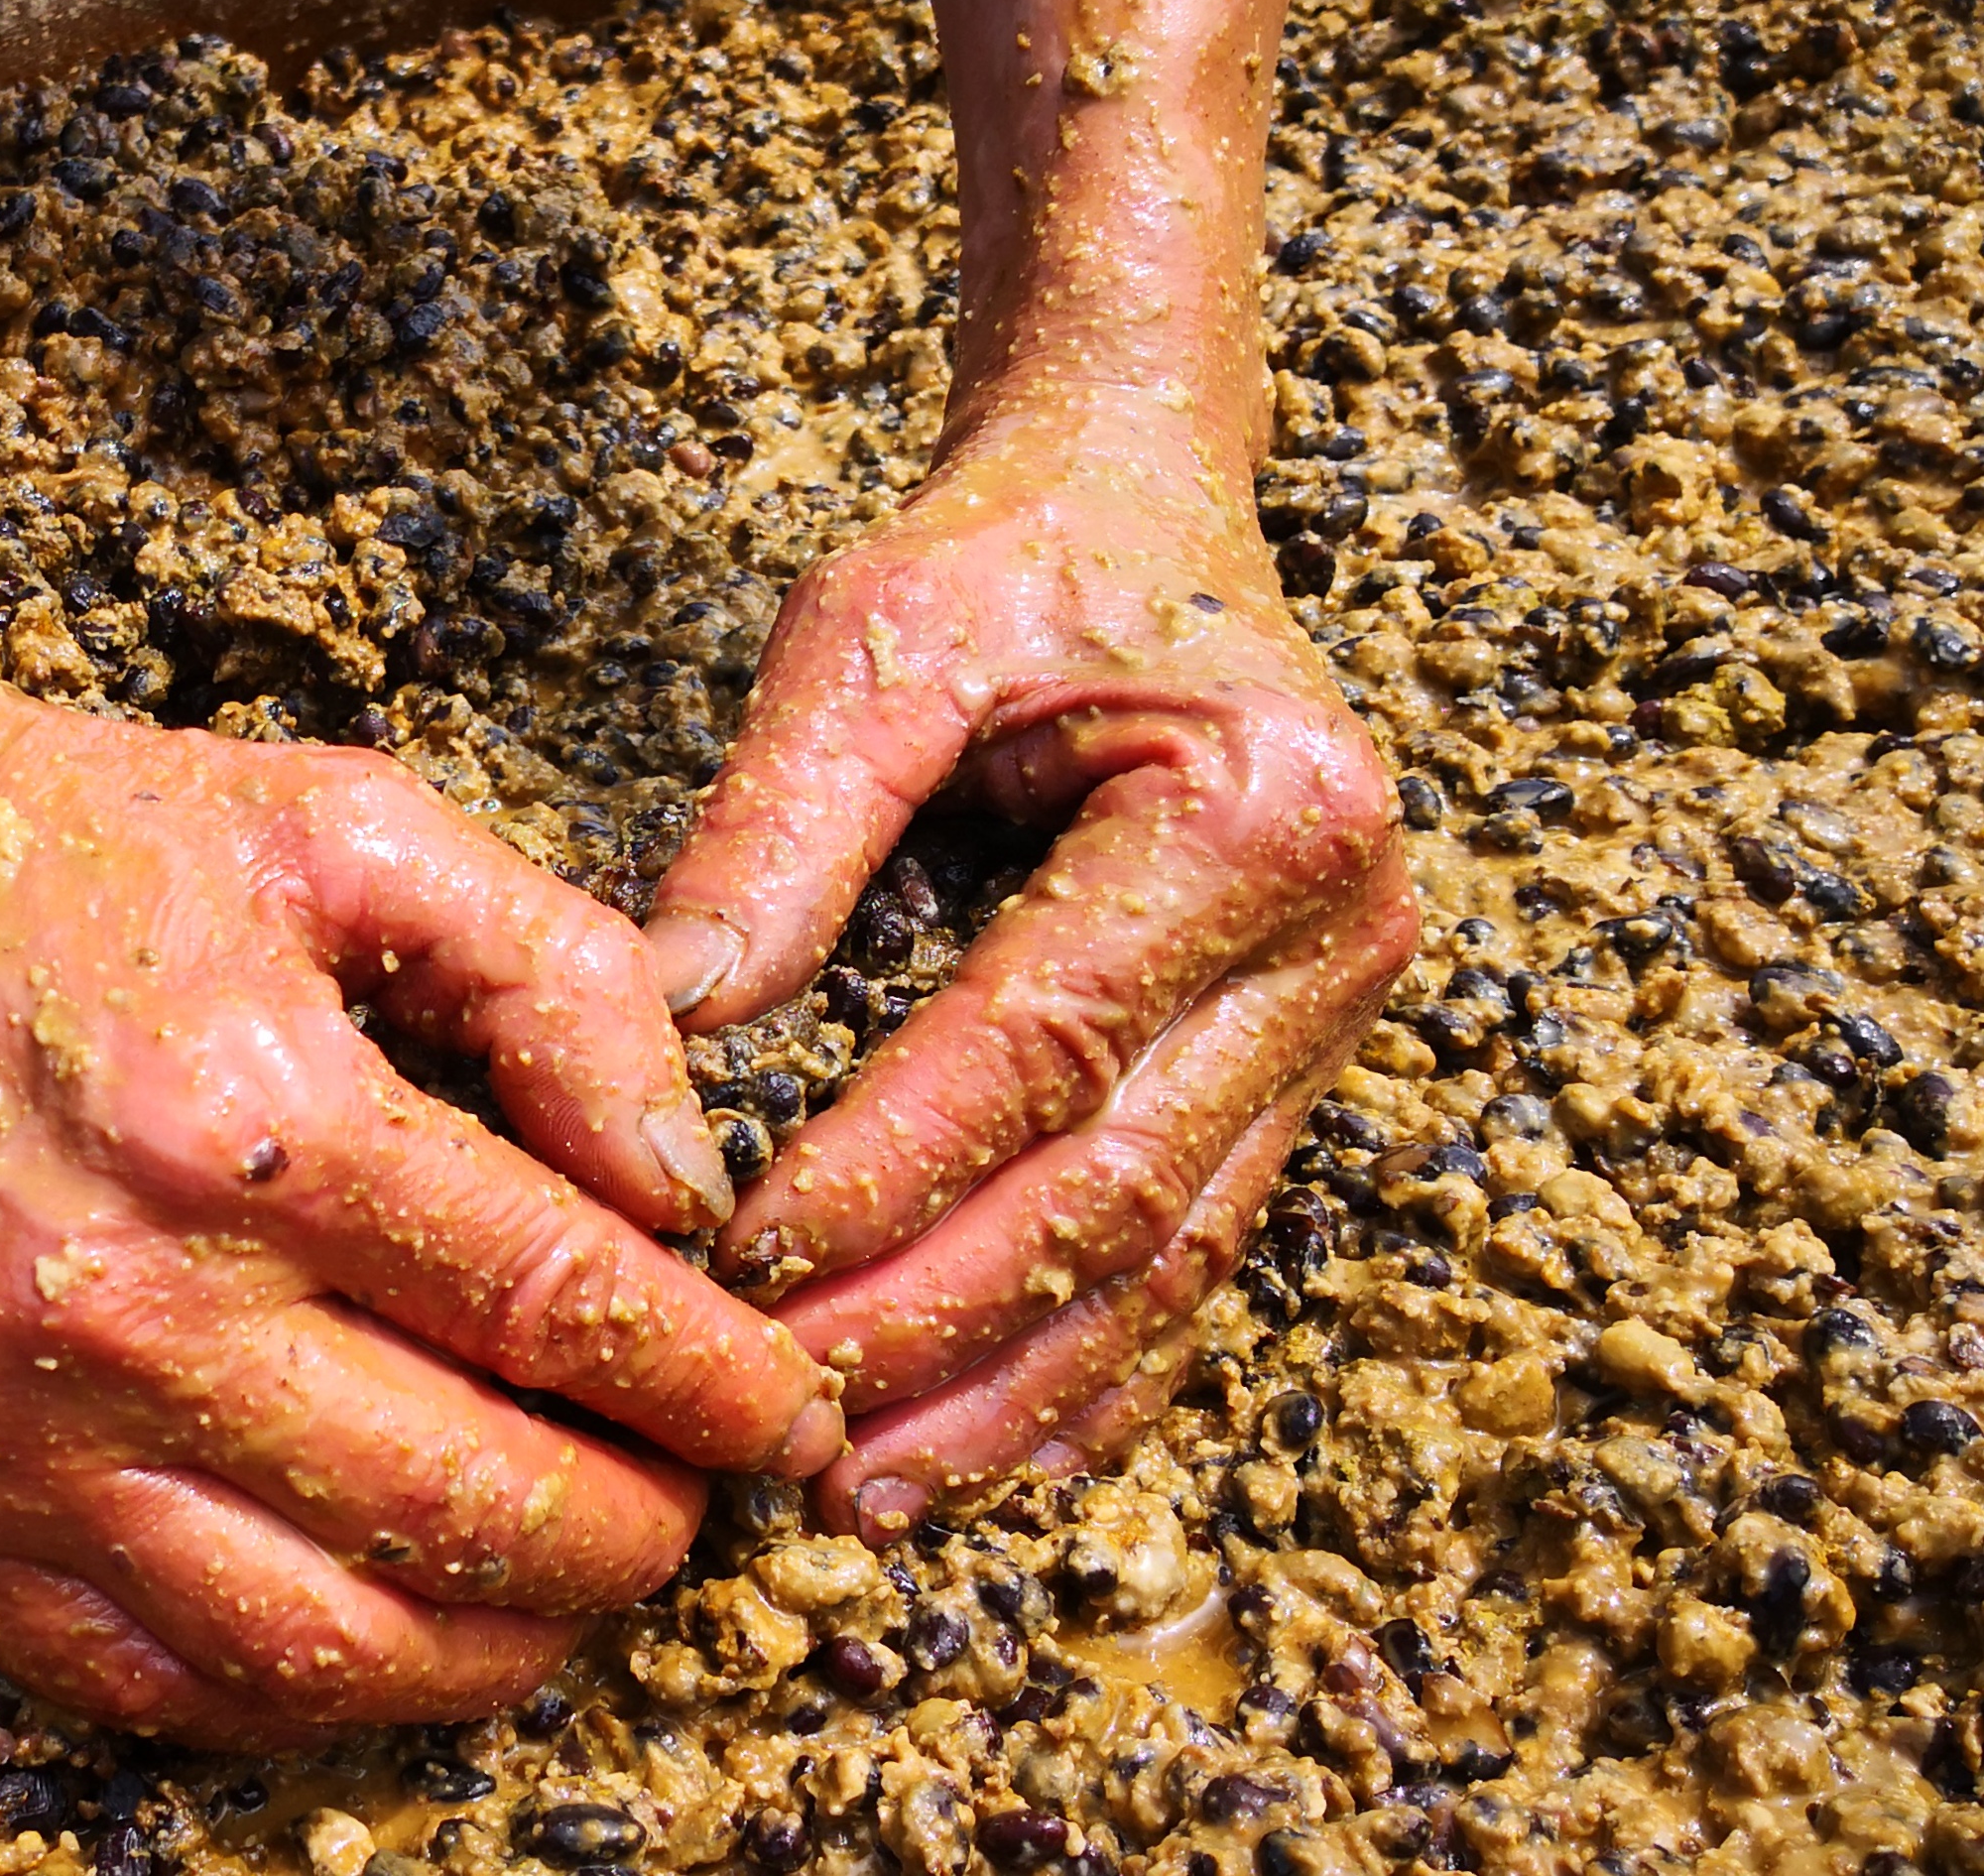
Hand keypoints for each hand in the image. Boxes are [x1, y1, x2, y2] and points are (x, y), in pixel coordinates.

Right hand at [0, 628, 834, 1745]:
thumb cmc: (85, 843)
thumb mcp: (353, 828)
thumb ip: (560, 982)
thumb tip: (690, 1185)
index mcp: (253, 1118)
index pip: (560, 1308)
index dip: (712, 1386)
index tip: (782, 1412)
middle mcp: (122, 1302)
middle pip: (463, 1508)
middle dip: (634, 1535)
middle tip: (689, 1506)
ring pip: (317, 1643)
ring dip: (494, 1646)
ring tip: (564, 1588)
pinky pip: (136, 1677)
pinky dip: (293, 1689)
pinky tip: (380, 1626)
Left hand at [643, 388, 1417, 1538]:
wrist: (1143, 509)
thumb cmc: (1006, 564)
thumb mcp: (874, 638)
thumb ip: (777, 828)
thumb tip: (665, 1025)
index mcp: (1259, 811)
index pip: (1046, 1049)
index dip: (890, 1177)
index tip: (738, 1267)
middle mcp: (1338, 931)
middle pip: (1121, 1187)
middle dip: (942, 1328)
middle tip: (784, 1428)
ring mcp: (1331, 1015)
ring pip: (1169, 1259)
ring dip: (1012, 1394)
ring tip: (864, 1495)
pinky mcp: (1285, 1068)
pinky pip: (1186, 1249)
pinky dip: (1076, 1366)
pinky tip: (967, 1449)